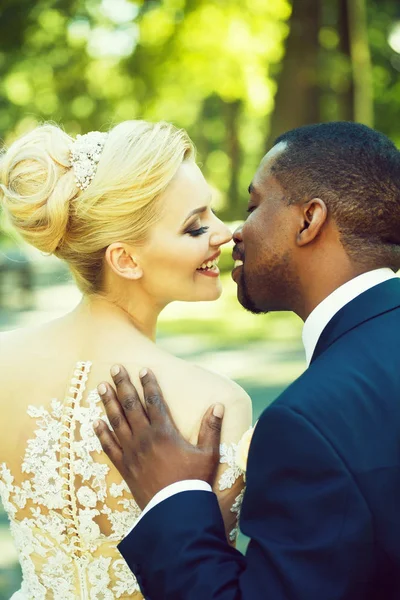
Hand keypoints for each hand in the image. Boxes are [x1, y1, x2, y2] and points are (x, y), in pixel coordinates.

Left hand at [94, 365, 224, 509]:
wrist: (175, 512)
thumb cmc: (194, 482)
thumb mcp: (208, 454)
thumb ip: (212, 428)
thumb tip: (218, 406)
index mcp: (164, 432)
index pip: (154, 400)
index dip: (148, 383)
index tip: (143, 369)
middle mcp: (144, 437)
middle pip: (131, 405)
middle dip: (122, 384)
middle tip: (115, 367)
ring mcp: (132, 452)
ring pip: (116, 421)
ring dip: (108, 402)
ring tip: (101, 386)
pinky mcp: (125, 467)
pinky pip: (109, 447)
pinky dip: (101, 434)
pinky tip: (95, 422)